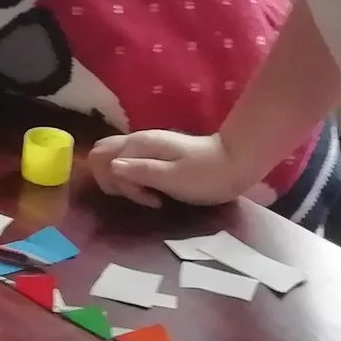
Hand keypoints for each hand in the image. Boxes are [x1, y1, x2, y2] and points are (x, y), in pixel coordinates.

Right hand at [88, 130, 253, 208]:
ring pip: (117, 159)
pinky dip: (134, 180)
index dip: (118, 184)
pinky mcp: (157, 155)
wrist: (237, 163)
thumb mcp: (172, 178)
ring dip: (124, 182)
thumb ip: (140, 172)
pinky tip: (153, 193)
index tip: (145, 199)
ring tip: (149, 198)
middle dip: (110, 179)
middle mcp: (139, 141)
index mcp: (140, 145)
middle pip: (104, 153)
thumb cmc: (206, 175)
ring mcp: (148, 146)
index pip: (105, 161)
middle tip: (136, 198)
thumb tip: (111, 167)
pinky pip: (131, 164)